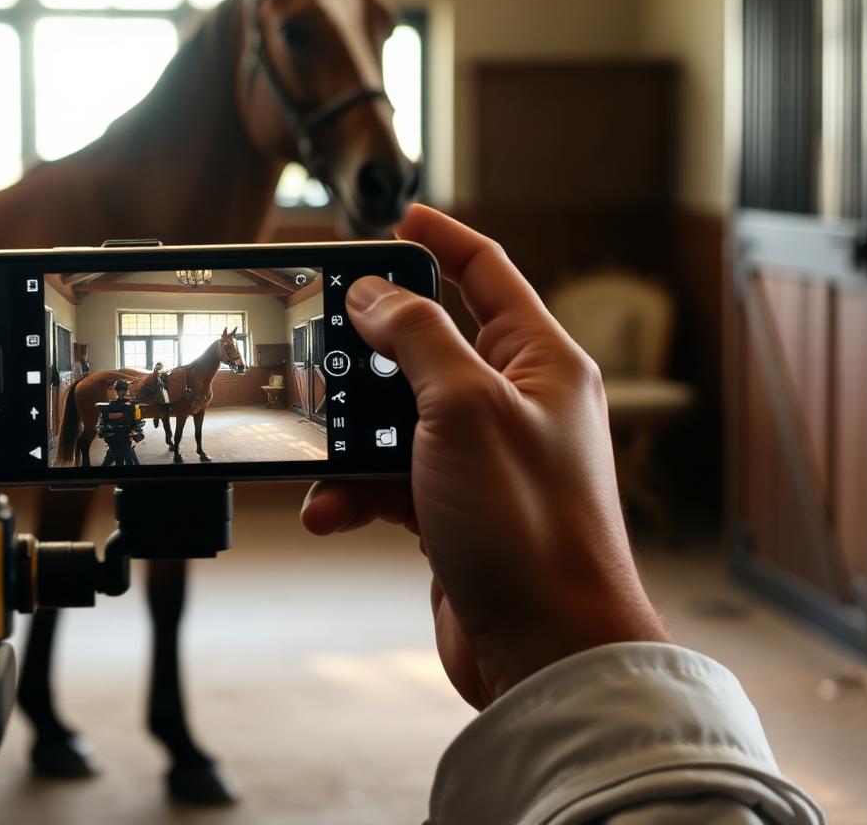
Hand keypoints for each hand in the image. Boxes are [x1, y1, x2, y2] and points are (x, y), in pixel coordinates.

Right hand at [302, 205, 667, 708]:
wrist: (547, 651)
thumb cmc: (530, 527)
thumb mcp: (465, 409)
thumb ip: (417, 338)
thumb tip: (376, 293)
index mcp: (541, 363)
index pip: (488, 273)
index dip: (440, 239)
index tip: (393, 216)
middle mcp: (516, 405)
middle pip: (429, 345)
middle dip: (369, 350)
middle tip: (319, 339)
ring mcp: (484, 459)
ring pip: (396, 418)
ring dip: (349, 437)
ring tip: (319, 452)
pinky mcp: (453, 510)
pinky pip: (388, 479)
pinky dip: (353, 490)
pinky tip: (330, 509)